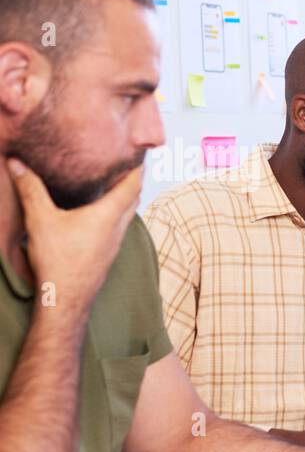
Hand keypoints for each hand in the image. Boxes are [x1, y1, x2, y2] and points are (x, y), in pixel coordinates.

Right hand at [8, 158, 141, 314]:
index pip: (132, 184)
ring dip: (124, 197)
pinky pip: (118, 226)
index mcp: (109, 214)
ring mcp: (115, 242)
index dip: (137, 167)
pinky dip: (115, 212)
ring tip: (113, 183)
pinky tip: (98, 213)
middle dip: (132, 179)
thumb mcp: (40, 220)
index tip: (140, 152)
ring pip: (127, 213)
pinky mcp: (108, 253)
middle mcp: (118, 227)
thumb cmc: (58, 260)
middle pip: (133, 197)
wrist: (67, 299)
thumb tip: (16, 162)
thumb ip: (30, 189)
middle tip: (125, 163)